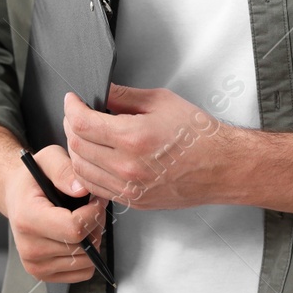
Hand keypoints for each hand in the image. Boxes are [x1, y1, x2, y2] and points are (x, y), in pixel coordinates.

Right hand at [4, 145, 107, 283]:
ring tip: (83, 219)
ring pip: (86, 261)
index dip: (94, 213)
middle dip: (96, 224)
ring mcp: (35, 265)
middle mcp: (29, 247)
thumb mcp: (48, 159)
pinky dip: (87, 255)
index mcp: (28, 218)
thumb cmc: (34, 178)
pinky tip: (78, 236)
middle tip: (91, 206)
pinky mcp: (44, 275)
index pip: (74, 229)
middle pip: (82, 246)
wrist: (17, 196)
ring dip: (93, 239)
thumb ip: (64, 170)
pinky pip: (82, 272)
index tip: (96, 199)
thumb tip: (82, 191)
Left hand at [63, 83, 231, 209]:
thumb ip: (124, 96)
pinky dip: (87, 172)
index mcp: (134, 138)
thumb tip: (101, 91)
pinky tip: (94, 158)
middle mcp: (128, 167)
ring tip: (84, 135)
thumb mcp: (161, 101)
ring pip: (81, 170)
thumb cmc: (199, 135)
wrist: (221, 166)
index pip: (83, 123)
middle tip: (77, 114)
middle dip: (70, 126)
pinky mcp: (133, 201)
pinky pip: (96, 188)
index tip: (72, 100)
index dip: (71, 108)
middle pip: (77, 147)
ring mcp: (130, 188)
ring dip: (76, 150)